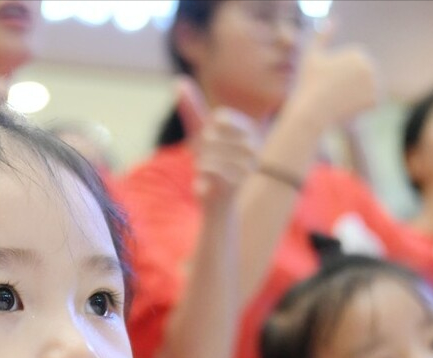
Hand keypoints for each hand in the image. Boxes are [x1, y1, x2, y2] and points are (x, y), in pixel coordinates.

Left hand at [177, 76, 259, 205]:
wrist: (216, 201)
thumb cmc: (211, 162)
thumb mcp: (199, 133)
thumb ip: (192, 107)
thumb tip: (178, 81)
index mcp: (249, 129)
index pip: (220, 117)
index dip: (207, 130)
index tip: (211, 142)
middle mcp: (255, 146)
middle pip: (211, 136)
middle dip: (202, 151)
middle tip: (209, 163)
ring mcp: (249, 165)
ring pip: (209, 154)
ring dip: (201, 165)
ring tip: (209, 174)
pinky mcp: (239, 183)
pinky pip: (210, 170)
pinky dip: (201, 178)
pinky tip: (207, 184)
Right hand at [287, 23, 377, 129]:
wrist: (311, 113)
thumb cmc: (308, 83)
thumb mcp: (311, 56)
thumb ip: (322, 36)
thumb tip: (331, 21)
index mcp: (358, 53)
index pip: (352, 66)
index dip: (337, 76)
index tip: (327, 82)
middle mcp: (370, 66)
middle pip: (360, 78)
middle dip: (348, 85)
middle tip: (332, 93)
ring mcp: (374, 83)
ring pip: (365, 89)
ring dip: (354, 95)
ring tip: (338, 99)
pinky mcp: (375, 100)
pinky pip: (368, 102)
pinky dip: (359, 106)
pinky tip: (346, 107)